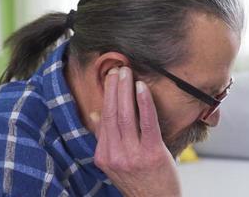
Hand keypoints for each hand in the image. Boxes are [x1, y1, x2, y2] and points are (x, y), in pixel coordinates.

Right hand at [90, 67, 181, 196]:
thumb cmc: (138, 180)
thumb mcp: (114, 163)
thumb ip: (105, 139)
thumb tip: (95, 115)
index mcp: (104, 156)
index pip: (103, 119)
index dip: (106, 96)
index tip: (110, 79)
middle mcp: (115, 155)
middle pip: (112, 114)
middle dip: (113, 88)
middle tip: (118, 69)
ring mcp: (133, 155)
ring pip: (126, 115)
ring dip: (125, 90)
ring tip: (127, 72)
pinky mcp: (152, 153)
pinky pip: (146, 123)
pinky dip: (144, 103)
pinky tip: (142, 87)